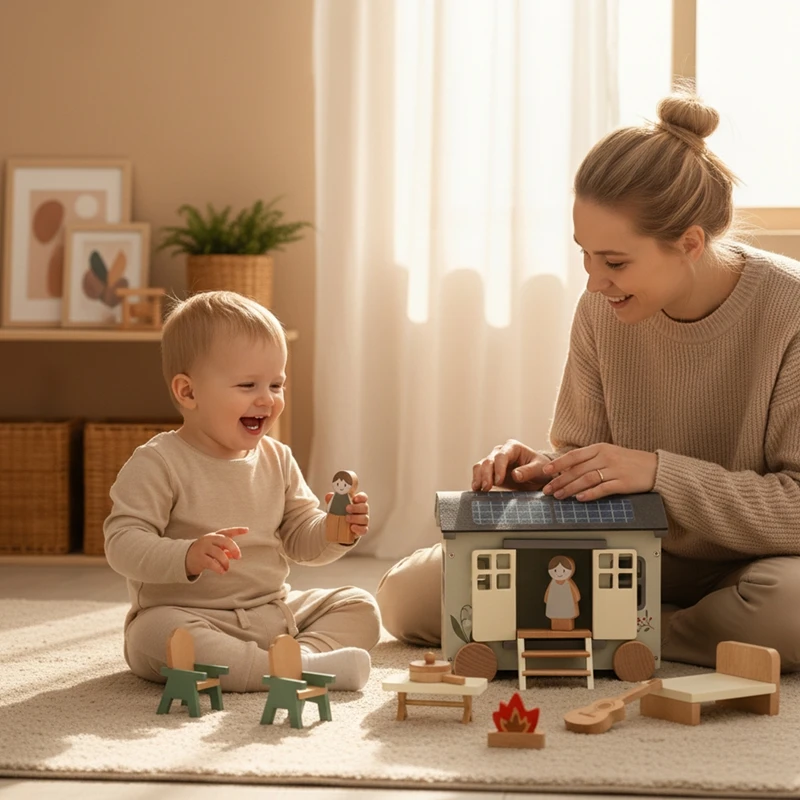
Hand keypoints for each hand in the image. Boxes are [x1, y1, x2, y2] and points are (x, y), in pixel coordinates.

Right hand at [185, 527, 246, 577]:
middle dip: (234, 548)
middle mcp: (209, 539)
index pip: (227, 531)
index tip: (247, 530)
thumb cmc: (204, 552)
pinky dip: (219, 568)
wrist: (184, 557)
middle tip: (238, 557)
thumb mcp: (214, 549)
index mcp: (214, 536)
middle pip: (225, 540)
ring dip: (226, 562)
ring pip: (219, 553)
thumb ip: (225, 550)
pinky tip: (222, 572)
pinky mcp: (199, 558)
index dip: (237, 530)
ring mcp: (203, 548)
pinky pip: (211, 563)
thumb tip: (235, 555)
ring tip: (227, 568)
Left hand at [325, 491, 369, 538]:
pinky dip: (359, 528)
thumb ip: (332, 499)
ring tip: (346, 518)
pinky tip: (352, 527)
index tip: (355, 498)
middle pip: (365, 507)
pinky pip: (364, 529)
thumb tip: (328, 496)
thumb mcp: (335, 505)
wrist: (338, 526)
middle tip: (347, 508)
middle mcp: (362, 511)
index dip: (361, 497)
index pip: (363, 497)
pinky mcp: (362, 529)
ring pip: (365, 518)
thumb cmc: (340, 512)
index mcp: (358, 502)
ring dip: (356, 518)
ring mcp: (363, 520)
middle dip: (356, 508)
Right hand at [471, 439, 551, 491]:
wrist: (539, 476)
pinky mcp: (490, 472)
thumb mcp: (540, 469)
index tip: (499, 481)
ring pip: (480, 466)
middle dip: (486, 475)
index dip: (498, 468)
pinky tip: (476, 490)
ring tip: (478, 489)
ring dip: (478, 477)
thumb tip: (515, 475)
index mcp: (513, 448)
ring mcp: (494, 462)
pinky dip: (477, 481)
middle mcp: (500, 452)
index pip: (501, 455)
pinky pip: (479, 474)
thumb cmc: (541, 469)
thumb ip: (528, 471)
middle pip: (488, 461)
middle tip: (486, 488)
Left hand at [542, 444, 656, 500]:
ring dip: (570, 488)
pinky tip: (580, 499)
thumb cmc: (630, 461)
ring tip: (560, 496)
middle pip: (577, 469)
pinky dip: (590, 494)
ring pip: (587, 479)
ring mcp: (615, 469)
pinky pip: (603, 488)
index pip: (574, 456)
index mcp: (600, 448)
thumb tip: (567, 469)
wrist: (656, 467)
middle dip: (559, 480)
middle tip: (548, 489)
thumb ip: (590, 459)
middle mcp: (606, 457)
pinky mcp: (623, 482)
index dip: (558, 464)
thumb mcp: (609, 453)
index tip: (545, 471)